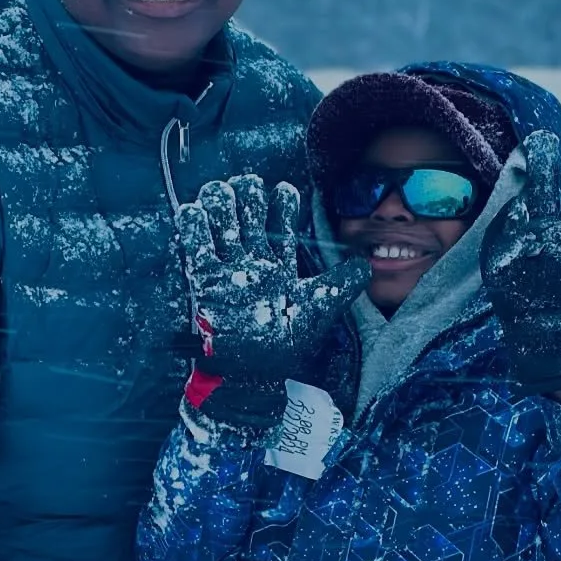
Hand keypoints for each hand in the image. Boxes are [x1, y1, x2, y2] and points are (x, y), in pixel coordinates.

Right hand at [176, 175, 368, 426]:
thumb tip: (367, 261)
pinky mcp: (206, 281)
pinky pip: (197, 248)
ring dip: (220, 203)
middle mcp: (254, 263)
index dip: (282, 204)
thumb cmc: (287, 346)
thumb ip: (342, 284)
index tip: (283, 191)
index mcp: (281, 267)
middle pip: (248, 216)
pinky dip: (193, 226)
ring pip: (222, 224)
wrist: (254, 375)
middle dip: (247, 195)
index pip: (282, 225)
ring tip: (222, 191)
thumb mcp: (321, 311)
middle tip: (247, 184)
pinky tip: (195, 210)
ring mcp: (229, 270)